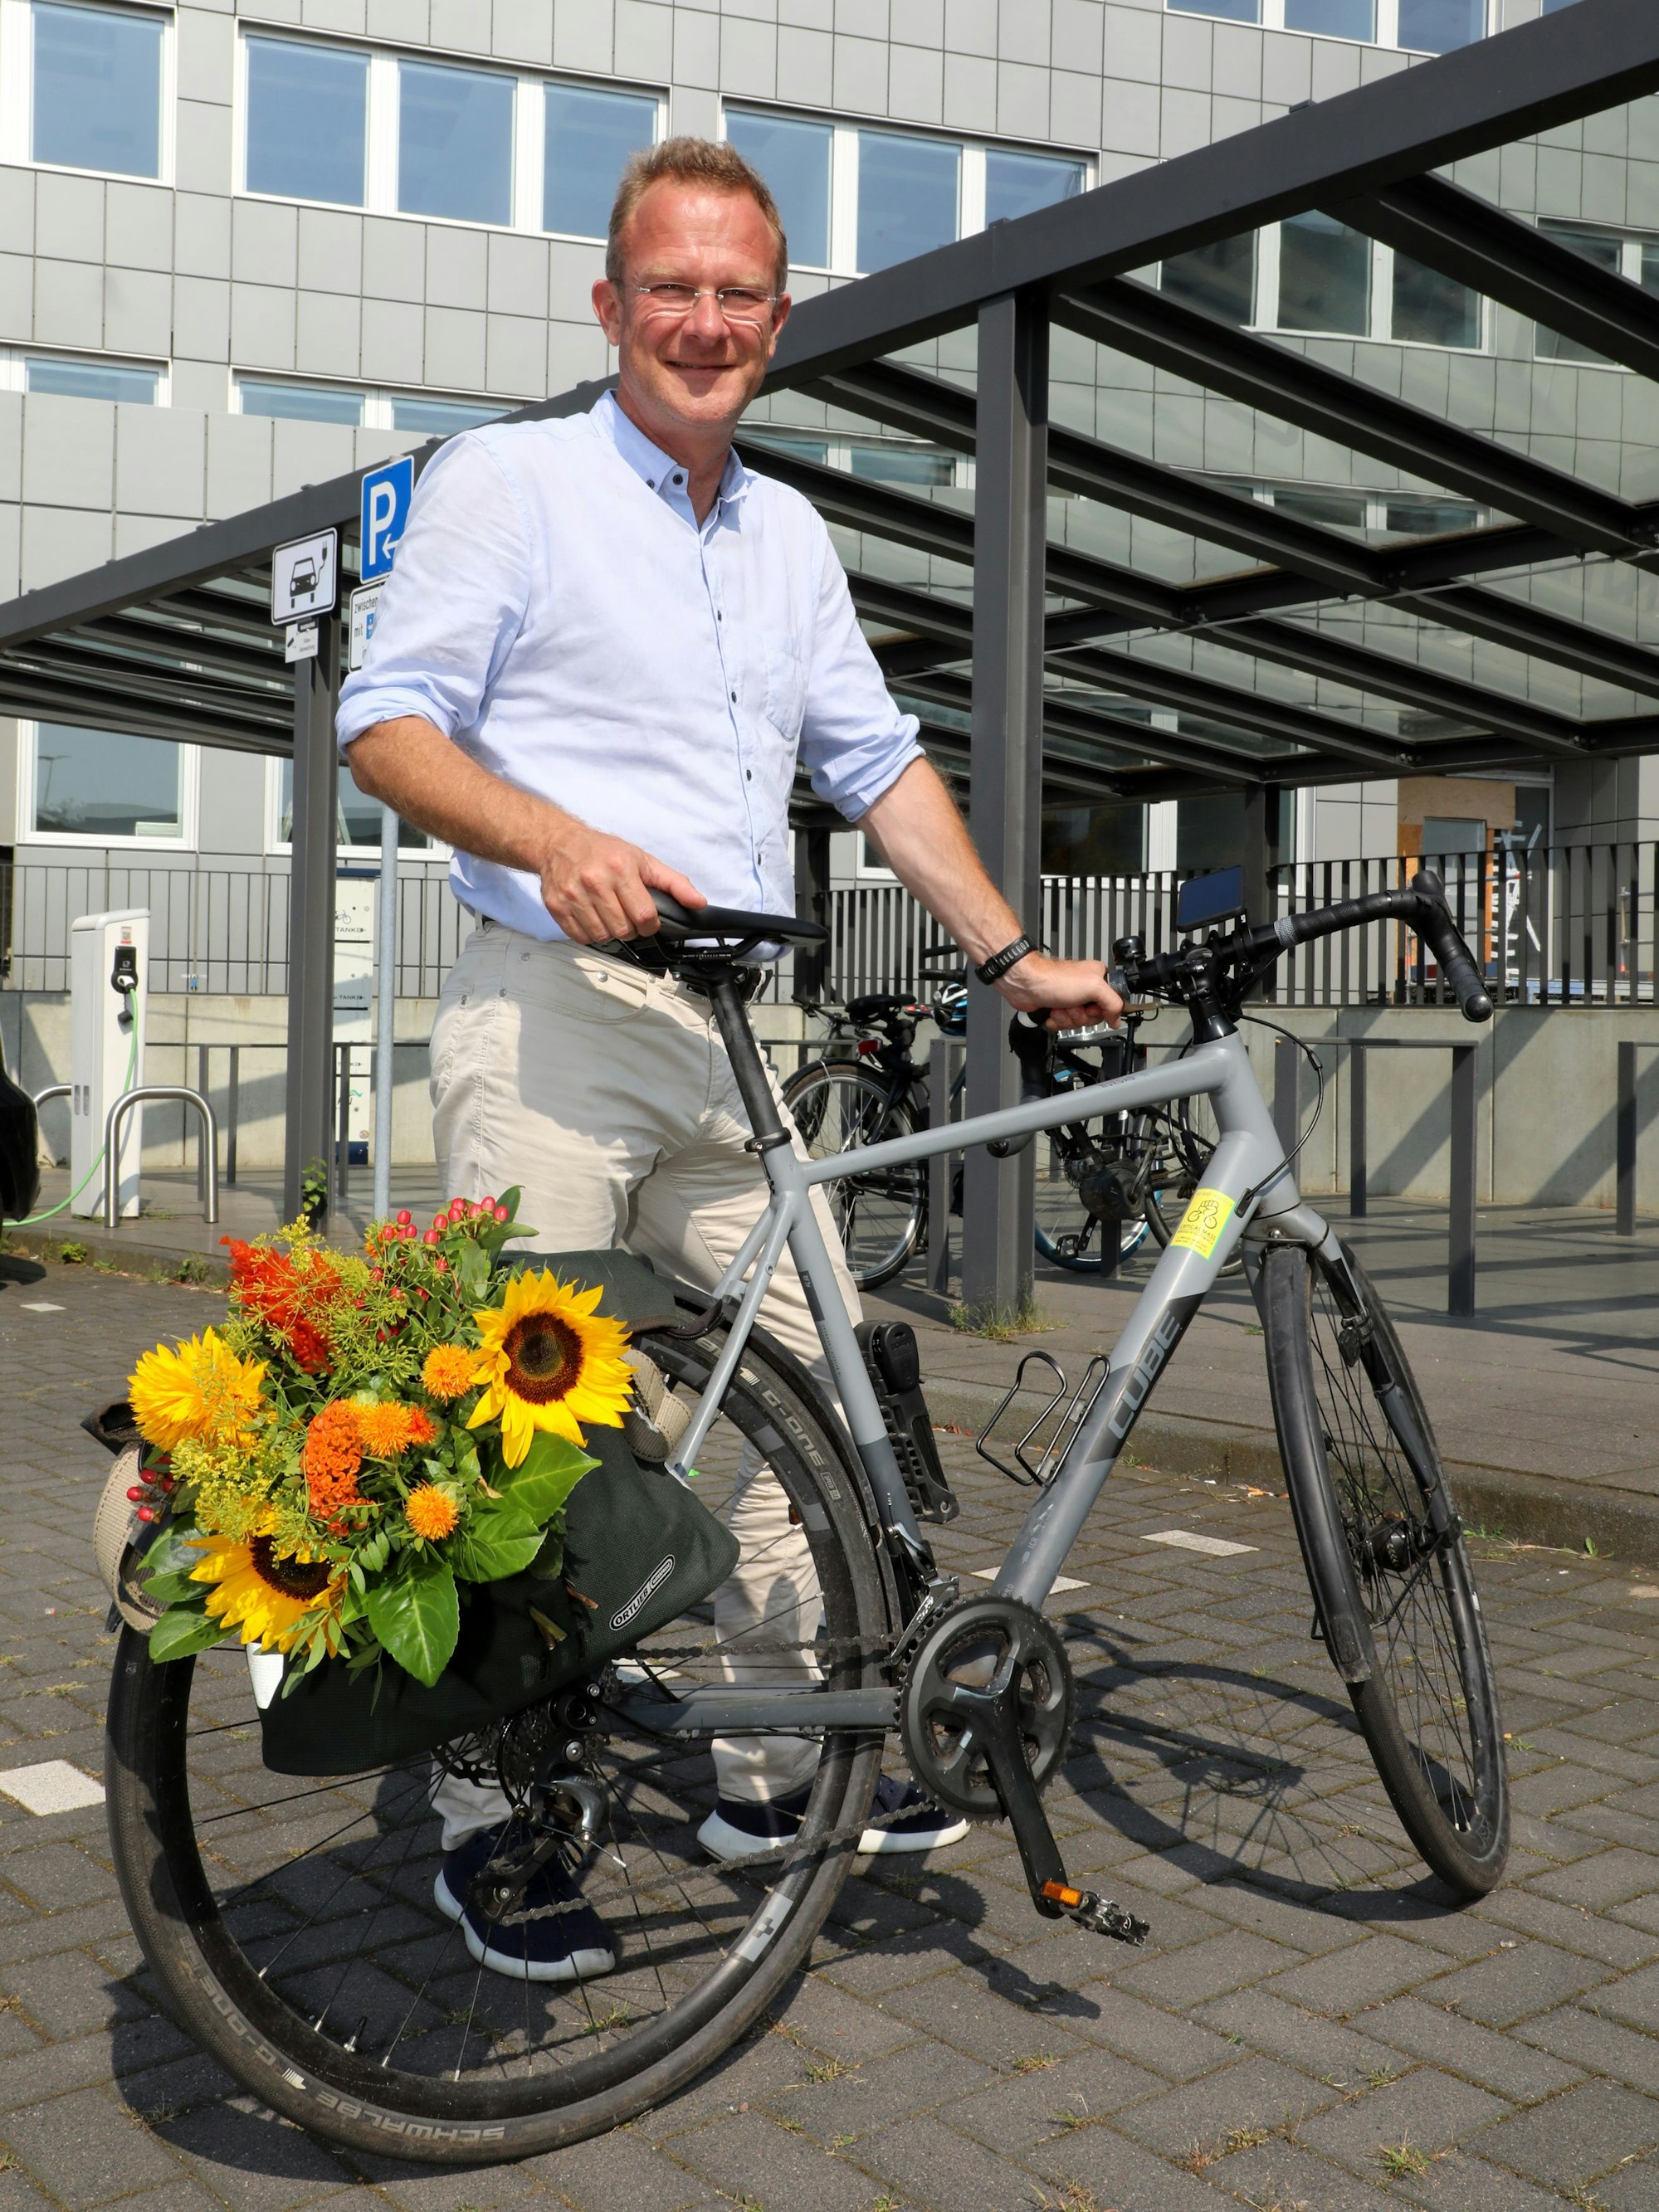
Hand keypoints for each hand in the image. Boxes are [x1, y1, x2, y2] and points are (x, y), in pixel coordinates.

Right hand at [536, 821, 704, 942]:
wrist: (560, 843)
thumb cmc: (603, 851)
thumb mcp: (643, 860)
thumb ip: (674, 883)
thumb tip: (698, 902)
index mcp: (620, 868)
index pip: (644, 915)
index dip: (650, 924)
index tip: (647, 919)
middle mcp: (595, 881)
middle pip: (623, 930)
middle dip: (631, 929)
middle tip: (627, 916)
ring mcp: (573, 895)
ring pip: (602, 936)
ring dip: (611, 933)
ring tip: (610, 916)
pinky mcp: (557, 906)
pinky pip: (580, 937)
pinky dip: (590, 934)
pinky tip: (593, 918)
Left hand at [995, 953, 1122, 1029]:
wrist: (1026, 984)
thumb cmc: (1054, 979)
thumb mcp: (1094, 987)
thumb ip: (1113, 1002)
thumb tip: (1116, 1018)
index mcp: (1098, 978)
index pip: (1110, 1004)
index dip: (1099, 1011)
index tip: (1091, 1008)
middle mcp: (1085, 988)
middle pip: (1093, 1016)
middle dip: (1080, 1016)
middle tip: (1073, 1006)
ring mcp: (1071, 999)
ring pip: (1078, 1022)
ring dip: (1067, 1018)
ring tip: (1060, 1007)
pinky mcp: (1057, 1008)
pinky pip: (1064, 1024)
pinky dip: (1057, 1021)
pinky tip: (1052, 1012)